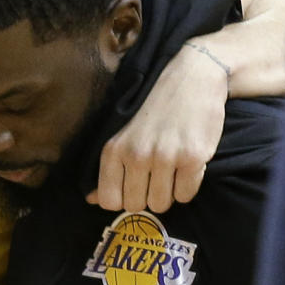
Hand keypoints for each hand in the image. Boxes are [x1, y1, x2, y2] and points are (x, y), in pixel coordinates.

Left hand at [88, 41, 225, 211]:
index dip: (123, 199)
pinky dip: (188, 187)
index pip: (109, 201)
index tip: (133, 187)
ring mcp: (165, 157)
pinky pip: (187, 194)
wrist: (191, 79)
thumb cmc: (154, 111)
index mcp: (113, 150)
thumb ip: (108, 170)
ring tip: (171, 171)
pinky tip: (187, 167)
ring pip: (162, 204)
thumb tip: (91, 201)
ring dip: (168, 194)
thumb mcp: (121, 136)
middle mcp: (136, 155)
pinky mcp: (193, 157)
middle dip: (147, 197)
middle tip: (156, 177)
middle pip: (136, 205)